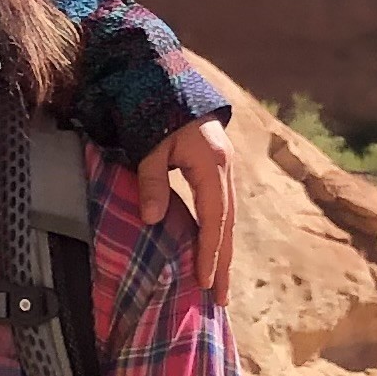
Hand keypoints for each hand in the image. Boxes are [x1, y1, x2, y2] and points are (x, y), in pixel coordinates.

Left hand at [135, 116, 235, 306]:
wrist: (164, 76)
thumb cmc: (152, 108)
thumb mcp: (149, 145)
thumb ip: (151, 182)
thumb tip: (154, 220)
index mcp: (212, 164)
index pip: (213, 218)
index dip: (209, 251)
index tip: (204, 282)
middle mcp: (225, 168)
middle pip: (227, 223)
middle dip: (223, 262)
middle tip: (220, 299)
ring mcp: (224, 167)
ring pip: (227, 217)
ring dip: (222, 250)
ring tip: (218, 283)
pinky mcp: (216, 166)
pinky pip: (220, 207)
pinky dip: (217, 232)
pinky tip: (211, 249)